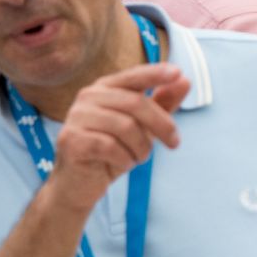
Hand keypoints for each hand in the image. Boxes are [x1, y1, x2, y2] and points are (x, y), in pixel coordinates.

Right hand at [44, 63, 188, 213]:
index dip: (155, 74)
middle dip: (162, 125)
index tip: (179, 73)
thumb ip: (162, 104)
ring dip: (142, 148)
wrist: (80, 183)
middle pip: (136, 103)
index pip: (133, 77)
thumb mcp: (143, 127)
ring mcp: (77, 117)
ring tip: (138, 157)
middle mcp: (88, 97)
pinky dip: (126, 159)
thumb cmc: (112, 151)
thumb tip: (185, 80)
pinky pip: (111, 147)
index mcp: (105, 89)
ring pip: (126, 127)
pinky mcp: (72, 140)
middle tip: (174, 143)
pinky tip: (123, 162)